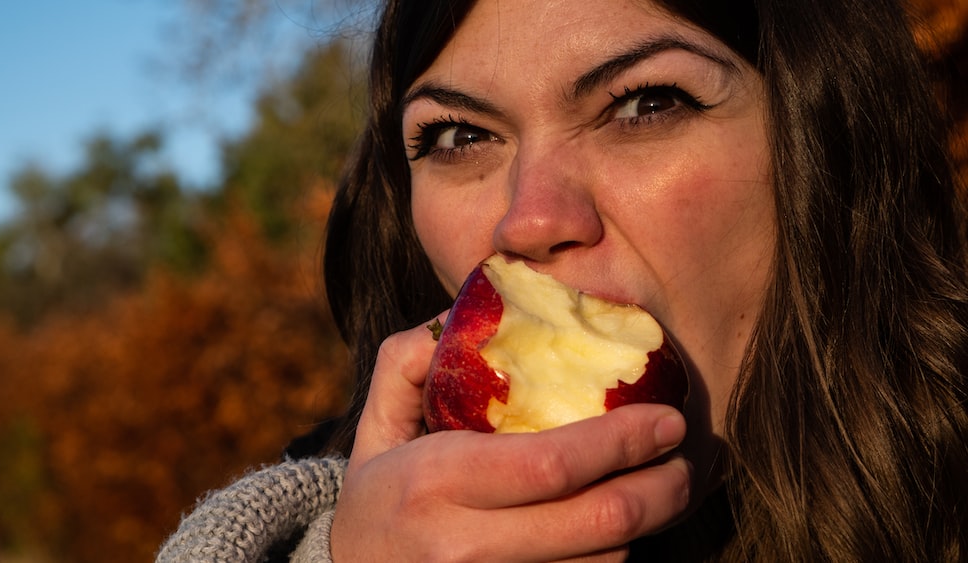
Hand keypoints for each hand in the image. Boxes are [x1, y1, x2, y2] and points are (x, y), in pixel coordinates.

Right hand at [331, 317, 691, 561]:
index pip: (552, 463)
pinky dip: (614, 557)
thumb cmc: (378, 493)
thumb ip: (407, 361)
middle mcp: (464, 546)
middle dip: (660, 489)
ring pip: (601, 562)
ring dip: (646, 525)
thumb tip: (455, 314)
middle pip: (596, 523)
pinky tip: (625, 528)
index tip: (667, 418)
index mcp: (435, 482)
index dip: (623, 440)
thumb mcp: (376, 422)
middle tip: (686, 460)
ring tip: (665, 488)